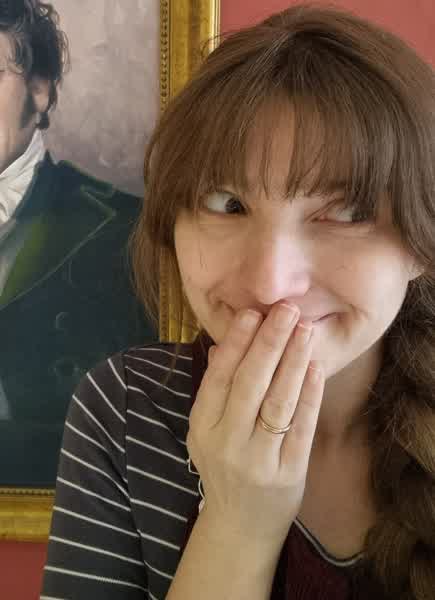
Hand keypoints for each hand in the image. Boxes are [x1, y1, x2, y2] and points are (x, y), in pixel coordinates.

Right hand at [186, 303, 324, 548]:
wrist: (240, 525)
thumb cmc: (224, 468)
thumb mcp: (206, 432)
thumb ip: (214, 390)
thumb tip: (221, 347)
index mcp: (202, 428)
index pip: (219, 378)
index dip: (236, 344)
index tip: (252, 313)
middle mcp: (227, 443)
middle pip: (250, 384)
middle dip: (269, 343)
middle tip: (286, 310)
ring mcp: (258, 460)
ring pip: (277, 402)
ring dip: (293, 361)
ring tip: (305, 329)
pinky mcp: (289, 473)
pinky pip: (301, 427)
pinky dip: (310, 394)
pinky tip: (315, 367)